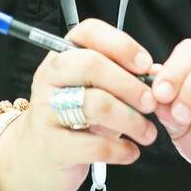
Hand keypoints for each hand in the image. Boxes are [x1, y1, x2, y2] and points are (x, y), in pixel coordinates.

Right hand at [0, 19, 160, 190]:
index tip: (145, 65)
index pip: (88, 33)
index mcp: (62, 58)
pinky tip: (130, 152)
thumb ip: (122, 79)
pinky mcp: (51, 145)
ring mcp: (46, 111)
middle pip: (92, 65)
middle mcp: (49, 78)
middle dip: (130, 85)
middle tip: (151, 103)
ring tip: (147, 133)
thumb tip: (157, 74)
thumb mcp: (93, 92)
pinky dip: (122, 150)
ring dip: (132, 120)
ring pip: (96, 105)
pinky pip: (95, 145)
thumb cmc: (70, 119)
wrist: (32, 156)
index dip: (121, 45)